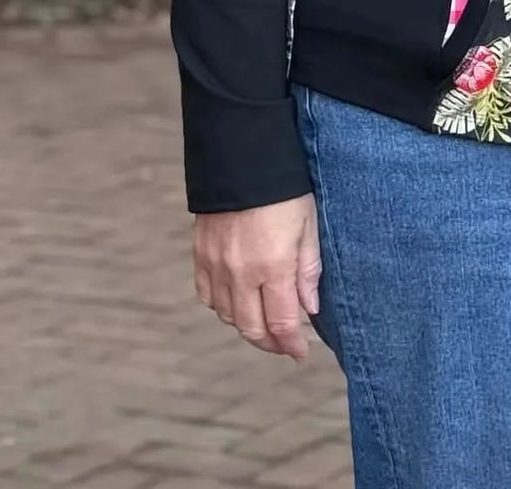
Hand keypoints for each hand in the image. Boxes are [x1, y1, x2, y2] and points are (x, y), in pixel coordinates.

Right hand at [193, 194, 321, 358]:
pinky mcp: (201, 255)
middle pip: (252, 328)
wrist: (242, 158)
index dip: (291, 344)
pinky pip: (207, 296)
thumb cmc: (284, 189)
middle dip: (270, 343)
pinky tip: (237, 302)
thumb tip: (310, 308)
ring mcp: (217, 265)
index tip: (300, 353)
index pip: (282, 323)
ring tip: (265, 322)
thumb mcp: (309, 225)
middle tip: (284, 344)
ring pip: (228, 316)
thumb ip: (308, 269)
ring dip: (247, 326)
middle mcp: (241, 273)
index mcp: (273, 266)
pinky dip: (222, 307)